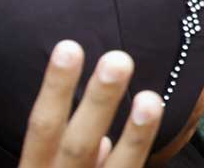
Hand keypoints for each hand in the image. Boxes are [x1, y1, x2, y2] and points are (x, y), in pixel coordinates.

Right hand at [19, 41, 162, 167]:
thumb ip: (76, 156)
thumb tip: (104, 142)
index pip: (44, 127)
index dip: (56, 90)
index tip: (69, 47)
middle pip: (78, 145)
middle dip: (98, 103)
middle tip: (117, 61)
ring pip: (116, 166)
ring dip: (136, 136)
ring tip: (150, 100)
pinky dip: (142, 155)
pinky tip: (160, 131)